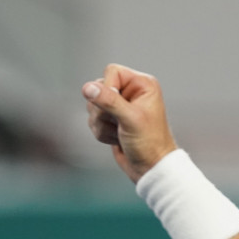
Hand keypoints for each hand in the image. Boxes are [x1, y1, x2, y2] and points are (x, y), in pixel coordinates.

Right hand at [82, 64, 177, 182]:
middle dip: (103, 110)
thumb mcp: (130, 119)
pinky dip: (101, 131)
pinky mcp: (111, 119)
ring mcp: (120, 106)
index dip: (108, 88)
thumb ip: (109, 101)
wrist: (150, 168)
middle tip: (120, 124)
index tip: (116, 107)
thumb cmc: (149, 143)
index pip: (112, 71)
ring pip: (92, 105)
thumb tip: (87, 87)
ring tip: (120, 133)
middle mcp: (131, 91)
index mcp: (142, 85)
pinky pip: (92, 119)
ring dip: (102, 123)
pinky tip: (117, 139)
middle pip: (98, 88)